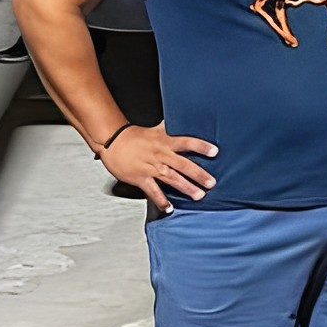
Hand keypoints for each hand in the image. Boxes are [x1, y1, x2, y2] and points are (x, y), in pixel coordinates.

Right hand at [100, 124, 217, 212]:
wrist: (112, 142)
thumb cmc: (137, 136)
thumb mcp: (158, 128)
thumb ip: (174, 127)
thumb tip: (189, 118)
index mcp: (165, 141)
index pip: (186, 142)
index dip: (200, 146)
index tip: (214, 152)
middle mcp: (160, 155)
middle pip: (182, 165)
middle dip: (198, 174)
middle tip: (211, 183)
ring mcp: (150, 168)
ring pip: (171, 179)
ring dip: (186, 188)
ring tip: (199, 195)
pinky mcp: (140, 178)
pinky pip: (152, 191)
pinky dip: (160, 200)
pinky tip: (168, 208)